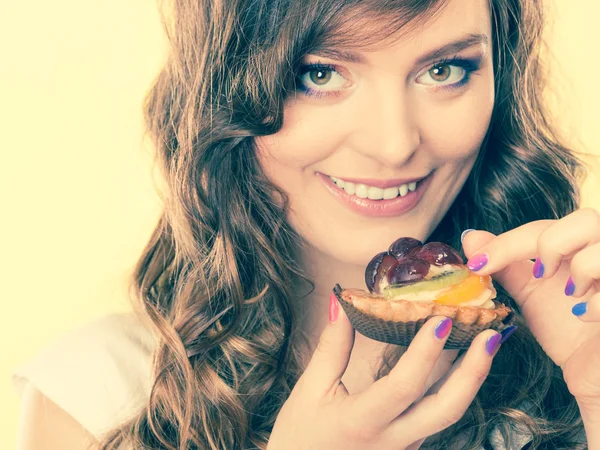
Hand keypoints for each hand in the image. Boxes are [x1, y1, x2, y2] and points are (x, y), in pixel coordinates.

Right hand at [267, 293, 502, 449]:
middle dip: (473, 372)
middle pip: (445, 410)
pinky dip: (452, 390)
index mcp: (362, 422)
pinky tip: (458, 366)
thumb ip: (331, 349)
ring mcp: (405, 448)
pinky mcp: (408, 448)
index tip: (442, 320)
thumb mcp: (309, 391)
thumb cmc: (299, 436)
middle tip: (491, 335)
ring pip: (447, 416)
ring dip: (470, 380)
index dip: (425, 353)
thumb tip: (342, 304)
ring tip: (484, 345)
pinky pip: (437, 418)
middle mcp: (392, 440)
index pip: (403, 387)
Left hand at [461, 208, 599, 411]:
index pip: (544, 227)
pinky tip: (585, 315)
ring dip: (581, 268)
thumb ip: (506, 264)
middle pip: (584, 219)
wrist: (595, 372)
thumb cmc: (570, 331)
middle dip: (551, 244)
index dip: (507, 242)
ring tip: (571, 294)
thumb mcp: (533, 292)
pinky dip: (597, 301)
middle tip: (538, 274)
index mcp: (581, 246)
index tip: (477, 264)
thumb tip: (471, 237)